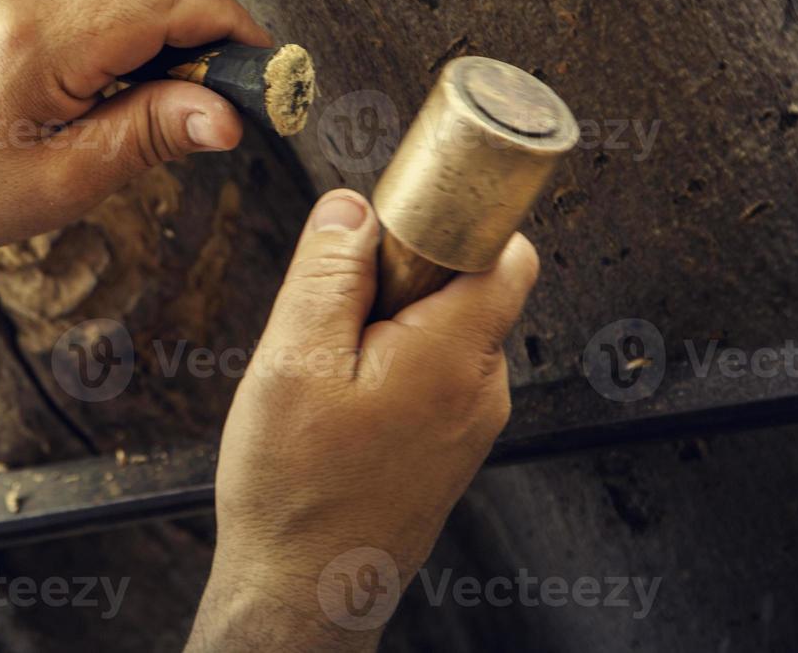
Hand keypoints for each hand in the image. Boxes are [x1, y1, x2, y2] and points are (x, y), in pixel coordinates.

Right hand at [187, 190, 538, 651]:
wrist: (304, 591)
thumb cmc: (296, 491)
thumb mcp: (293, 360)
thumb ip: (328, 272)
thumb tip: (352, 206)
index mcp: (456, 356)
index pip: (503, 249)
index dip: (454, 217)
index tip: (399, 216)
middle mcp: (482, 389)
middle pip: (465, 283)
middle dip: (400, 274)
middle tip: (332, 309)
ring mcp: (470, 422)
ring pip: (442, 328)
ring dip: (388, 323)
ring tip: (328, 368)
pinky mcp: (449, 445)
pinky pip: (431, 371)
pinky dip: (389, 364)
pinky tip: (338, 400)